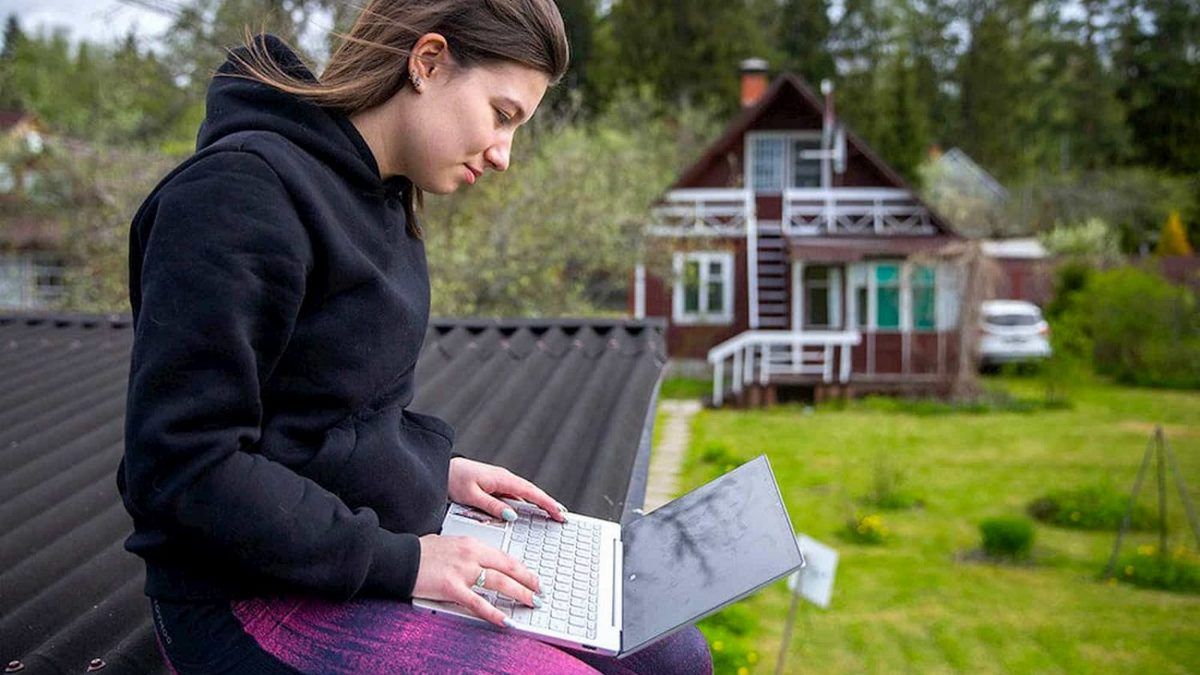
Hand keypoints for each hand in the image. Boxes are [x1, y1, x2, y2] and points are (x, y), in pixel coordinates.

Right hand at [413, 533, 542, 626]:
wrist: (401, 558)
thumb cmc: (422, 552)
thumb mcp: (451, 544)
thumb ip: (469, 554)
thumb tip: (485, 565)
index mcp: (472, 543)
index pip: (504, 556)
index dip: (522, 569)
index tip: (532, 578)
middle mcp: (470, 555)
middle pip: (507, 568)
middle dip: (527, 581)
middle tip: (540, 592)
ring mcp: (462, 571)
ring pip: (498, 583)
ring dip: (518, 594)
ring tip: (531, 603)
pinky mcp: (451, 587)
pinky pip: (478, 603)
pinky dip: (493, 613)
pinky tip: (505, 621)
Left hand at [447, 457, 566, 522]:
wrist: (442, 469)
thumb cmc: (454, 480)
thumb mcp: (471, 496)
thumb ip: (492, 506)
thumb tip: (512, 515)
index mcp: (502, 479)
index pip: (530, 492)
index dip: (546, 503)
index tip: (559, 512)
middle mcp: (504, 479)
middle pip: (532, 493)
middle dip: (548, 504)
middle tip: (562, 516)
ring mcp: (501, 482)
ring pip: (525, 495)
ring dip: (538, 504)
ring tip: (552, 515)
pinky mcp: (496, 486)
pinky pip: (515, 496)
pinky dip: (526, 503)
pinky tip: (530, 512)